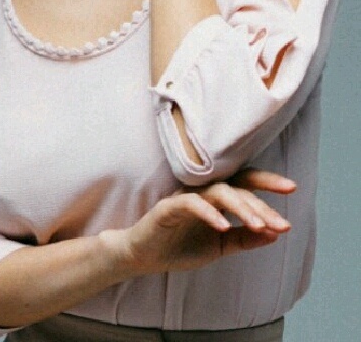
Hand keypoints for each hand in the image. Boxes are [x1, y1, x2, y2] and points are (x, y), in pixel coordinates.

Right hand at [103, 169, 295, 277]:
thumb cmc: (180, 245)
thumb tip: (275, 233)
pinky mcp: (169, 207)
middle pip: (236, 186)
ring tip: (258, 226)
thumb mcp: (220, 246)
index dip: (267, 182)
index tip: (292, 189)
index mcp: (216, 196)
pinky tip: (223, 226)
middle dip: (261, 203)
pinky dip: (209, 213)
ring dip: (241, 208)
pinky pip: (192, 204)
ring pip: (218, 192)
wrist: (145, 256)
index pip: (245, 183)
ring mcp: (186, 196)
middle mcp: (203, 191)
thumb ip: (244, 238)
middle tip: (282, 222)